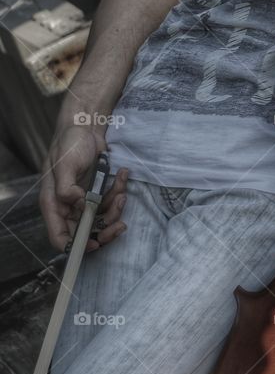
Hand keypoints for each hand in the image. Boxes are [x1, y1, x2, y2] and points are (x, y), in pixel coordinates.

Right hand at [39, 124, 128, 252]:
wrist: (86, 128)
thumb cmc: (70, 144)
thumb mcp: (64, 164)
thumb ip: (66, 188)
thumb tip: (78, 204)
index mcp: (54, 204)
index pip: (59, 236)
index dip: (74, 245)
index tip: (93, 244)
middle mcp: (69, 206)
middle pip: (86, 232)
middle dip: (104, 230)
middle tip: (119, 224)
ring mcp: (85, 200)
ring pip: (103, 218)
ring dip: (116, 209)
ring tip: (121, 192)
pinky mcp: (99, 192)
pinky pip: (112, 202)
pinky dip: (119, 192)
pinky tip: (122, 175)